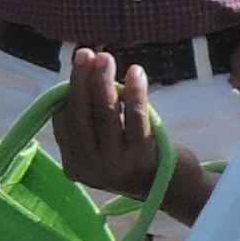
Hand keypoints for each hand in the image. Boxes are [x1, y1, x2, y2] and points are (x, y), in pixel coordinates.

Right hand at [52, 49, 164, 198]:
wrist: (175, 187)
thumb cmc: (136, 155)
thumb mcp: (105, 143)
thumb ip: (90, 118)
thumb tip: (82, 74)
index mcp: (75, 165)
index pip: (64, 121)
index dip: (70, 89)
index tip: (81, 62)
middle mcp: (90, 168)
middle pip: (80, 116)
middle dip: (81, 80)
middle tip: (86, 53)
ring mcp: (115, 165)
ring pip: (105, 114)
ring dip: (103, 81)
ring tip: (104, 57)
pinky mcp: (142, 158)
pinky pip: (135, 117)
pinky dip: (135, 92)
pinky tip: (135, 72)